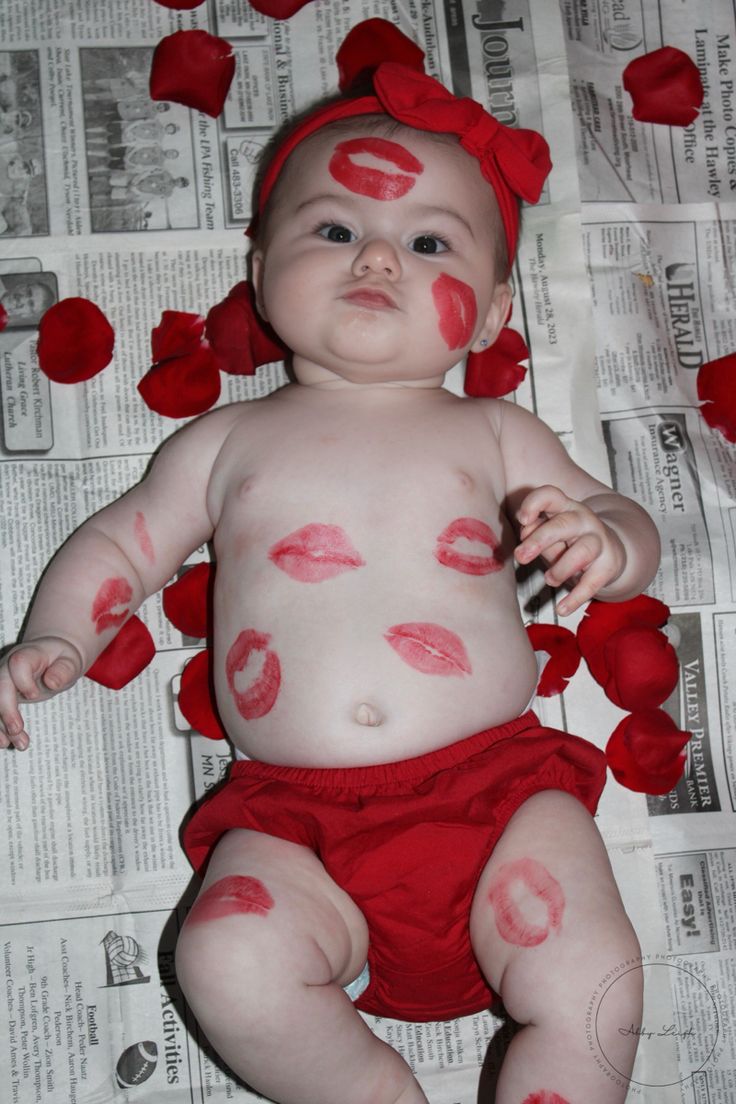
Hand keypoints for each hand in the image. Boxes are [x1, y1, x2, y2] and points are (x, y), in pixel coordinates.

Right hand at [0, 637, 82, 749]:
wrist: (52, 655)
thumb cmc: (61, 658)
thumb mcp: (70, 662)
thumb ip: (63, 671)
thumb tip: (52, 682)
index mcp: (28, 655)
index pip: (18, 664)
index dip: (23, 681)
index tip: (34, 694)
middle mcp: (9, 667)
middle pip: (0, 687)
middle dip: (6, 711)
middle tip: (17, 730)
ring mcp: (2, 681)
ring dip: (2, 726)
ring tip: (20, 744)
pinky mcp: (2, 695)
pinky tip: (5, 742)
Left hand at [514, 485, 625, 614]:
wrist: (610, 551)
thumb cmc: (569, 541)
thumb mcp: (550, 533)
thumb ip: (535, 531)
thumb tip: (525, 533)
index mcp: (564, 507)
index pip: (551, 495)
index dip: (535, 503)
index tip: (523, 519)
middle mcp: (583, 520)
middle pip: (563, 524)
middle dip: (540, 540)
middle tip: (520, 556)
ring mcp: (598, 541)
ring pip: (583, 551)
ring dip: (561, 568)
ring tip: (549, 580)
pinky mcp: (608, 565)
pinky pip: (593, 582)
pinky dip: (577, 598)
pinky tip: (563, 609)